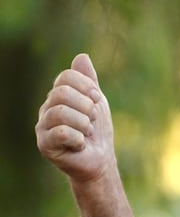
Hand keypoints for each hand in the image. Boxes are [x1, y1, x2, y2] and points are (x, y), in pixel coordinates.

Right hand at [36, 53, 114, 183]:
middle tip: (92, 120)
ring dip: (84, 124)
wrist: (100, 160)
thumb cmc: (97, 131)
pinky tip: (81, 144)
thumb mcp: (96, 102)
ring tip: (87, 133)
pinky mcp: (44, 145)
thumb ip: (89, 81)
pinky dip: (79, 138)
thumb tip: (81, 57)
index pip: (66, 77)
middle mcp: (46, 108)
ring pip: (61, 112)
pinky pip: (62, 133)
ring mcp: (42, 127)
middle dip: (86, 106)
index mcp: (57, 95)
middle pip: (62, 93)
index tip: (97, 99)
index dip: (86, 86)